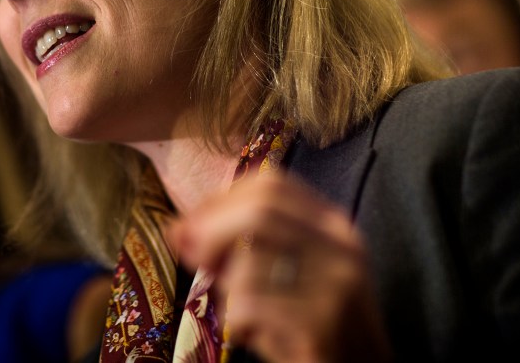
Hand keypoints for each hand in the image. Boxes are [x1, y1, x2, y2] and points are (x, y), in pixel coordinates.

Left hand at [167, 170, 390, 362]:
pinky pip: (249, 306)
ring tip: (242, 312)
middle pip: (259, 212)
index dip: (220, 201)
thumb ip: (241, 243)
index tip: (191, 227)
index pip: (270, 184)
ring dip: (227, 290)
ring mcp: (335, 284)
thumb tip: (178, 229)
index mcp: (333, 224)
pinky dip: (234, 322)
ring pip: (248, 264)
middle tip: (194, 259)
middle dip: (212, 231)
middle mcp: (340, 246)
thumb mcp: (288, 272)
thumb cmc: (313, 323)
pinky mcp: (321, 324)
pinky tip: (250, 334)